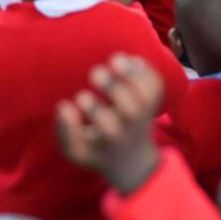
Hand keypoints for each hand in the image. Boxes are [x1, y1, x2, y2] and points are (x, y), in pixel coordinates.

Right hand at [56, 54, 164, 195]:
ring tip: (115, 60)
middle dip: (114, 88)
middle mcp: (132, 127)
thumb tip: (64, 106)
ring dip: (132, 75)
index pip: (108, 127)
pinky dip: (146, 70)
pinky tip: (129, 61)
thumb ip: (66, 132)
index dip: (94, 109)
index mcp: (113, 140)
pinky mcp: (153, 102)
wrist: (132, 159)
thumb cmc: (98, 151)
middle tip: (95, 73)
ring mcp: (146, 114)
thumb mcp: (77, 151)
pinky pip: (156, 85)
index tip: (79, 96)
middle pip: (132, 109)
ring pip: (148, 95)